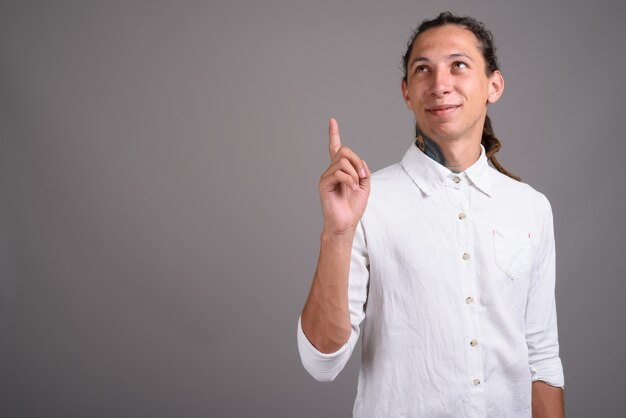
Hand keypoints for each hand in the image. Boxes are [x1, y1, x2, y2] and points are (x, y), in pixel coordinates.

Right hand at [319, 118, 370, 235]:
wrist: (346, 223)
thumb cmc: (353, 207)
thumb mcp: (365, 186)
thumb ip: (363, 171)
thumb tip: (360, 161)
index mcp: (341, 170)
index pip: (335, 148)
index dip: (334, 134)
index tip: (332, 121)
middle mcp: (331, 171)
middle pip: (344, 151)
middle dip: (357, 161)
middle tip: (362, 175)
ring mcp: (326, 177)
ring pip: (342, 162)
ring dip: (354, 173)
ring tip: (356, 185)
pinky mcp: (324, 184)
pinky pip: (338, 173)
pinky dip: (349, 180)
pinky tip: (352, 188)